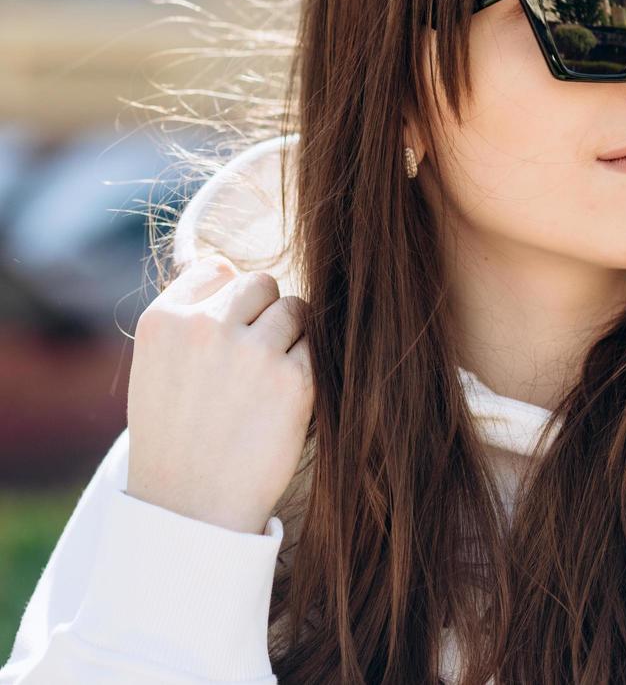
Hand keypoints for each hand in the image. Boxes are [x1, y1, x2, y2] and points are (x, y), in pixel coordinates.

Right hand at [126, 254, 313, 534]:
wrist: (190, 507)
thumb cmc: (176, 437)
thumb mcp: (158, 368)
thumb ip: (191, 320)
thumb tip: (233, 271)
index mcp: (165, 321)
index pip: (219, 270)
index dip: (231, 301)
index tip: (228, 335)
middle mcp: (206, 327)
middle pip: (263, 284)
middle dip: (266, 314)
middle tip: (256, 360)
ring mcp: (252, 351)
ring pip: (296, 309)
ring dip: (292, 338)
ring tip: (268, 382)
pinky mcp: (294, 379)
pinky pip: (316, 347)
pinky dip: (308, 369)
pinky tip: (286, 400)